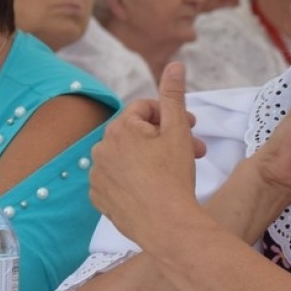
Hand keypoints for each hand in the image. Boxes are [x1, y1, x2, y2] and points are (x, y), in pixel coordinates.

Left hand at [89, 63, 205, 249]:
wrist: (167, 226)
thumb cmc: (175, 176)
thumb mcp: (179, 130)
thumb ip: (174, 94)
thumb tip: (174, 64)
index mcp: (119, 128)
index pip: (145, 109)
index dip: (170, 116)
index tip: (190, 128)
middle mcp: (101, 149)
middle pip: (135, 134)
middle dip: (164, 138)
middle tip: (193, 151)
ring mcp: (97, 175)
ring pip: (126, 157)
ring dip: (148, 158)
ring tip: (172, 172)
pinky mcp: (99, 198)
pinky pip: (116, 180)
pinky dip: (133, 179)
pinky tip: (153, 188)